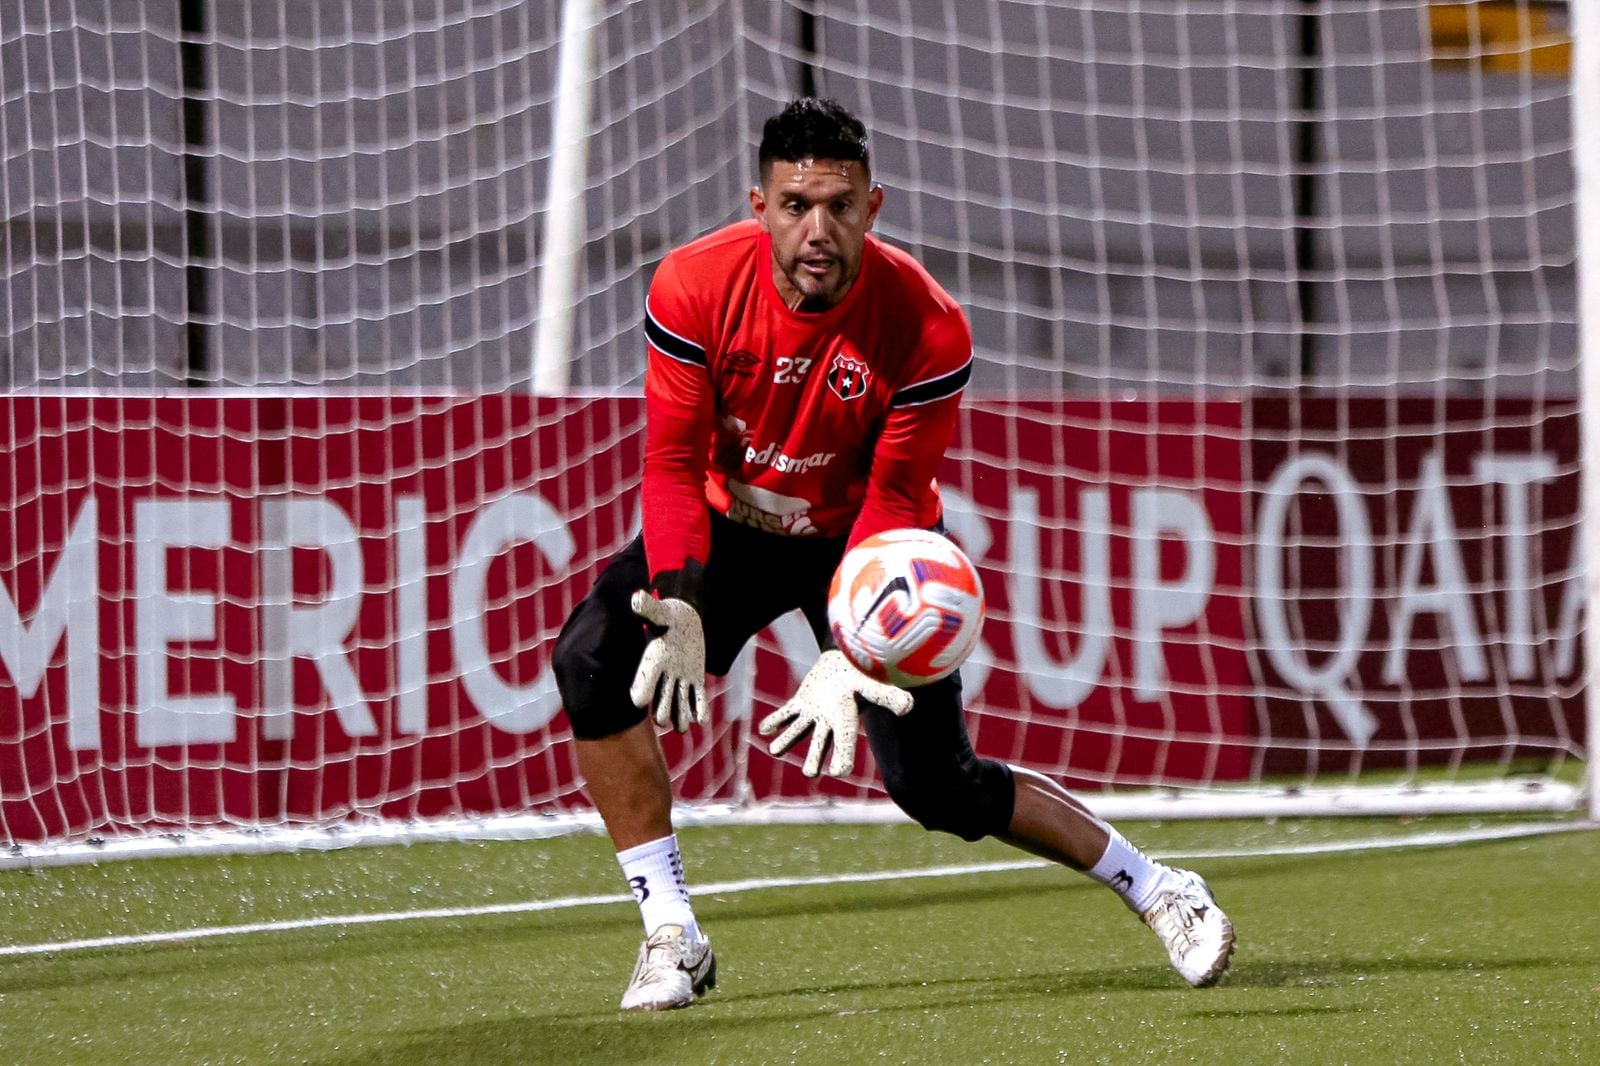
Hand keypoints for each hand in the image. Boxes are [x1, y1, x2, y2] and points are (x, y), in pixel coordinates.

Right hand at [629, 590, 707, 731]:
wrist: (688, 618)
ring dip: (680, 716)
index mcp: (653, 659)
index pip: (644, 678)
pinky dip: (699, 709)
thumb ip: (650, 608)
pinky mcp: (694, 680)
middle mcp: (664, 674)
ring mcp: (679, 679)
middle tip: (661, 721)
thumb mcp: (663, 611)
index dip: (641, 689)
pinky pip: (696, 699)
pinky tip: (702, 719)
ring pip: (678, 704)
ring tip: (684, 727)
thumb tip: (636, 598)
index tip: (637, 701)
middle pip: (660, 698)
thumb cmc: (672, 613)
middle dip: (661, 710)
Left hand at [757, 650, 913, 777]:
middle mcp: (829, 723)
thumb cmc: (862, 670)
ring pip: (798, 732)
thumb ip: (888, 697)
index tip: (838, 772)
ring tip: (775, 749)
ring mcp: (814, 713)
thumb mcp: (873, 684)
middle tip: (810, 773)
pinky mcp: (801, 702)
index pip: (845, 747)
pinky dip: (775, 721)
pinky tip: (764, 729)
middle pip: (819, 746)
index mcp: (846, 722)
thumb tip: (908, 707)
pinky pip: (786, 714)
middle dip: (814, 759)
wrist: (847, 655)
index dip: (842, 759)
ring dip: (786, 740)